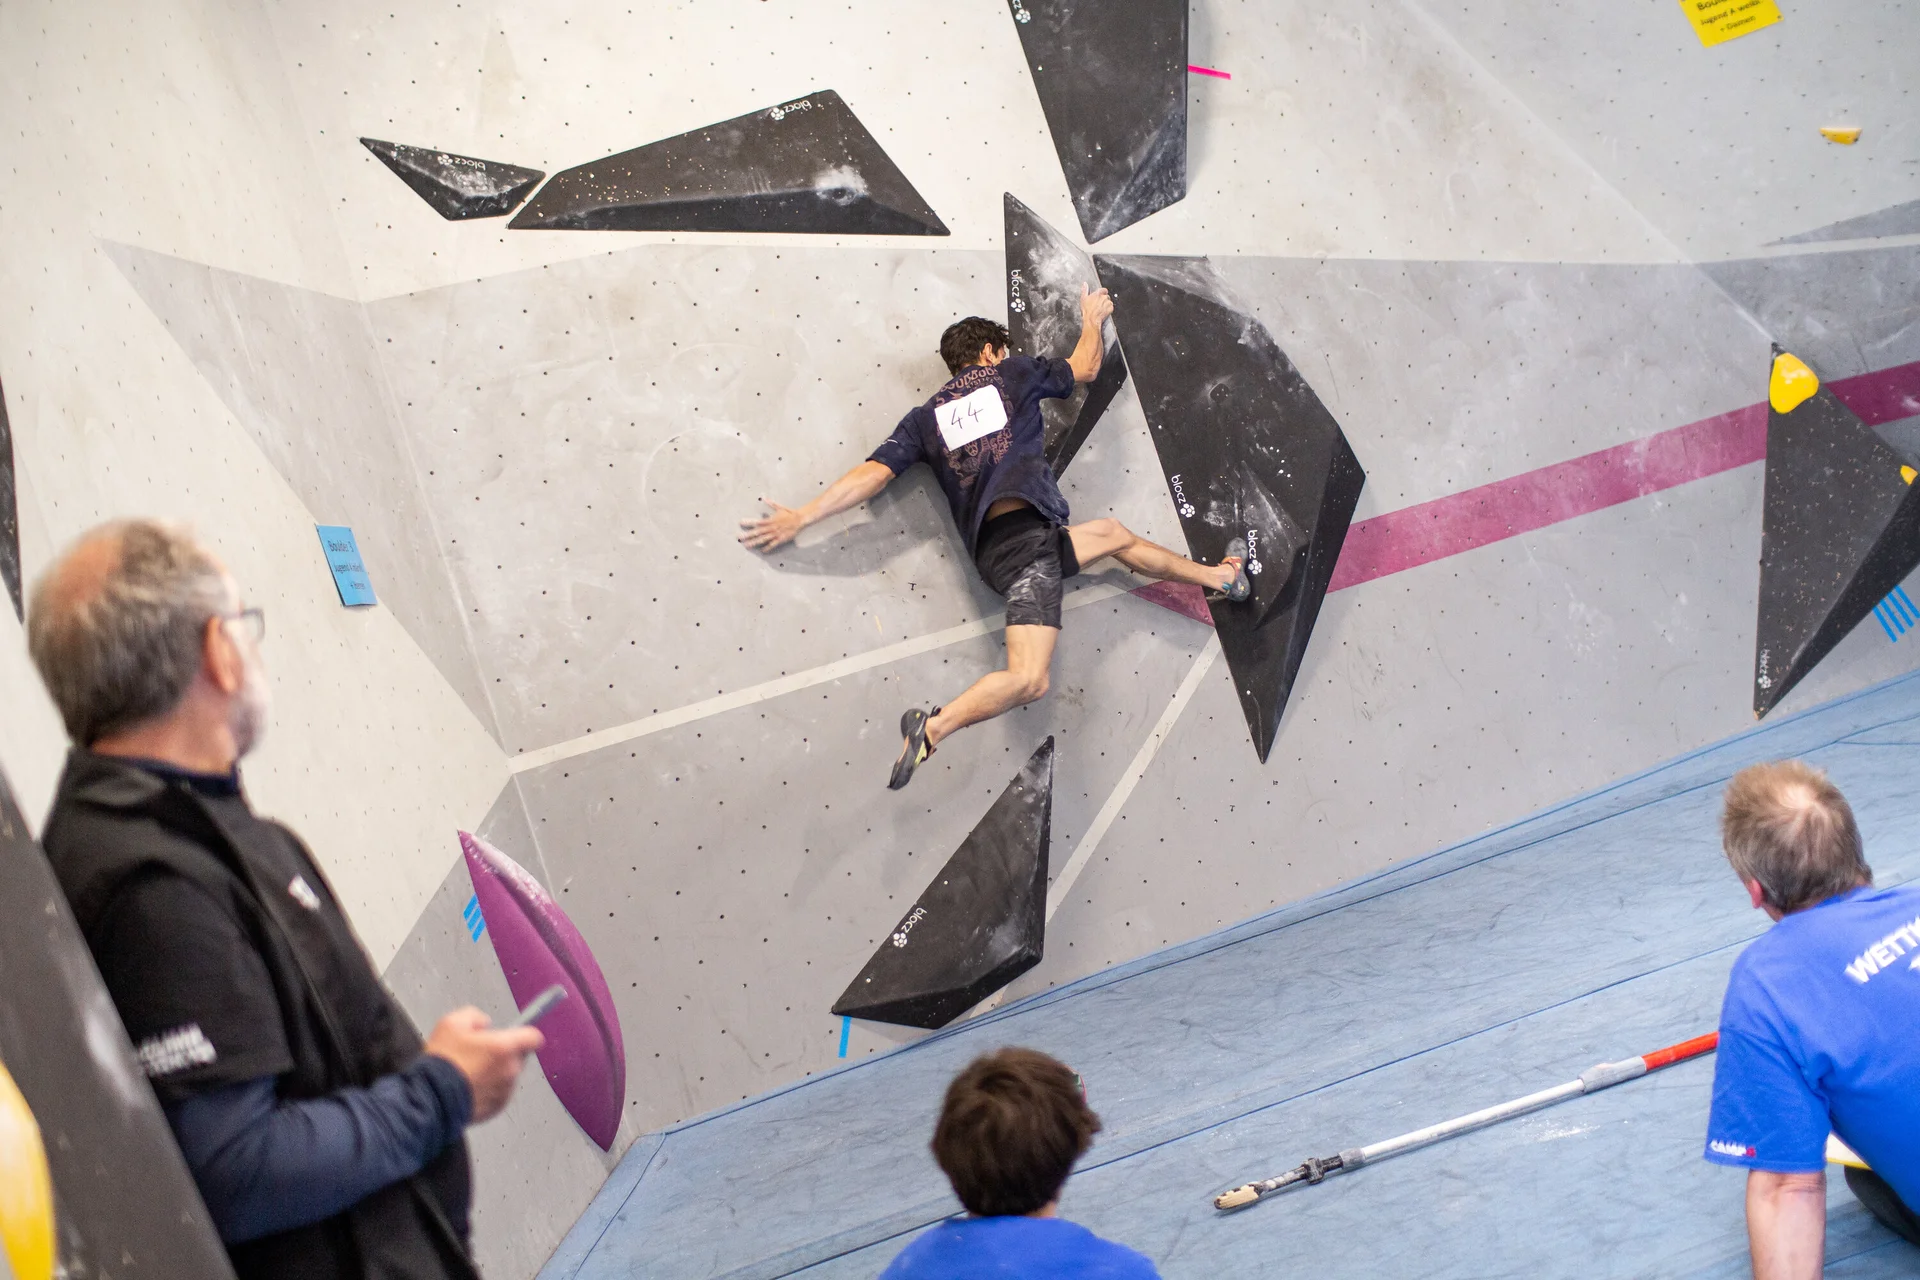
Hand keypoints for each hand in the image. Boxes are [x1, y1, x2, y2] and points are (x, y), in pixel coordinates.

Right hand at [426, 1007, 542, 1123]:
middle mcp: (510, 1069)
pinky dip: (490, 1090)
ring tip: (470, 1073)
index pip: (534, 1037)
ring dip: (496, 1073)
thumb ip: (474, 1016)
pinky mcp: (497, 1107)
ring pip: (508, 1076)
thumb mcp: (451, 1023)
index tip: (518, 1035)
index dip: (526, 1034)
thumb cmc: (442, 1062)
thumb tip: (484, 1023)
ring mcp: (505, 1090)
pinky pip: (500, 1093)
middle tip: (480, 1055)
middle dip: (504, 1054)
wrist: (431, 1098)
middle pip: (519, 1057)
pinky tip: (470, 1087)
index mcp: (504, 1047)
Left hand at [739, 499, 806, 551]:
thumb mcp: (779, 507)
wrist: (799, 519)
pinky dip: (768, 548)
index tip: (740, 522)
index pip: (757, 522)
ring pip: (763, 539)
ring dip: (754, 542)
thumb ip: (770, 503)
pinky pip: (773, 544)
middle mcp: (771, 527)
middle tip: (739, 537)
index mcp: (770, 520)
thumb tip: (764, 497)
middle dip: (748, 535)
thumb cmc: (789, 513)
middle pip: (758, 532)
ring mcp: (776, 534)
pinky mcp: (781, 539)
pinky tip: (762, 551)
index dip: (749, 522)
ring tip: (747, 545)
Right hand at [1080, 283, 1112, 327]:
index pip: (1104, 290)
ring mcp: (1108, 303)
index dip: (1102, 293)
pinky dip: (1108, 310)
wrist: (1092, 319)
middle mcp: (1104, 297)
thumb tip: (1085, 284)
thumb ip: (1085, 290)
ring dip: (1106, 305)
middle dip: (1104, 300)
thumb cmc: (1087, 311)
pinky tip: (1103, 312)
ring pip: (1109, 302)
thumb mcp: (1083, 299)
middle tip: (1099, 305)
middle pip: (1106, 296)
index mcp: (1097, 294)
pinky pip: (1111, 307)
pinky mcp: (1111, 308)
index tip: (1100, 296)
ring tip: (1101, 309)